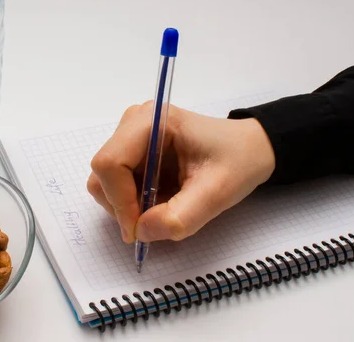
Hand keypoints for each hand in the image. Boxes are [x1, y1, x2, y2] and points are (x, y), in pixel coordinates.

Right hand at [86, 102, 275, 242]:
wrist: (249, 149)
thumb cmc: (238, 162)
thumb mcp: (217, 193)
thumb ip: (179, 217)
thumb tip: (140, 232)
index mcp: (151, 121)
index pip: (110, 163)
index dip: (119, 201)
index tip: (140, 229)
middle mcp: (133, 123)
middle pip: (103, 173)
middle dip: (123, 205)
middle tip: (155, 221)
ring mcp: (130, 136)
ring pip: (105, 181)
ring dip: (127, 205)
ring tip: (163, 207)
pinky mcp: (132, 150)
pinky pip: (116, 183)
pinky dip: (132, 201)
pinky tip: (160, 199)